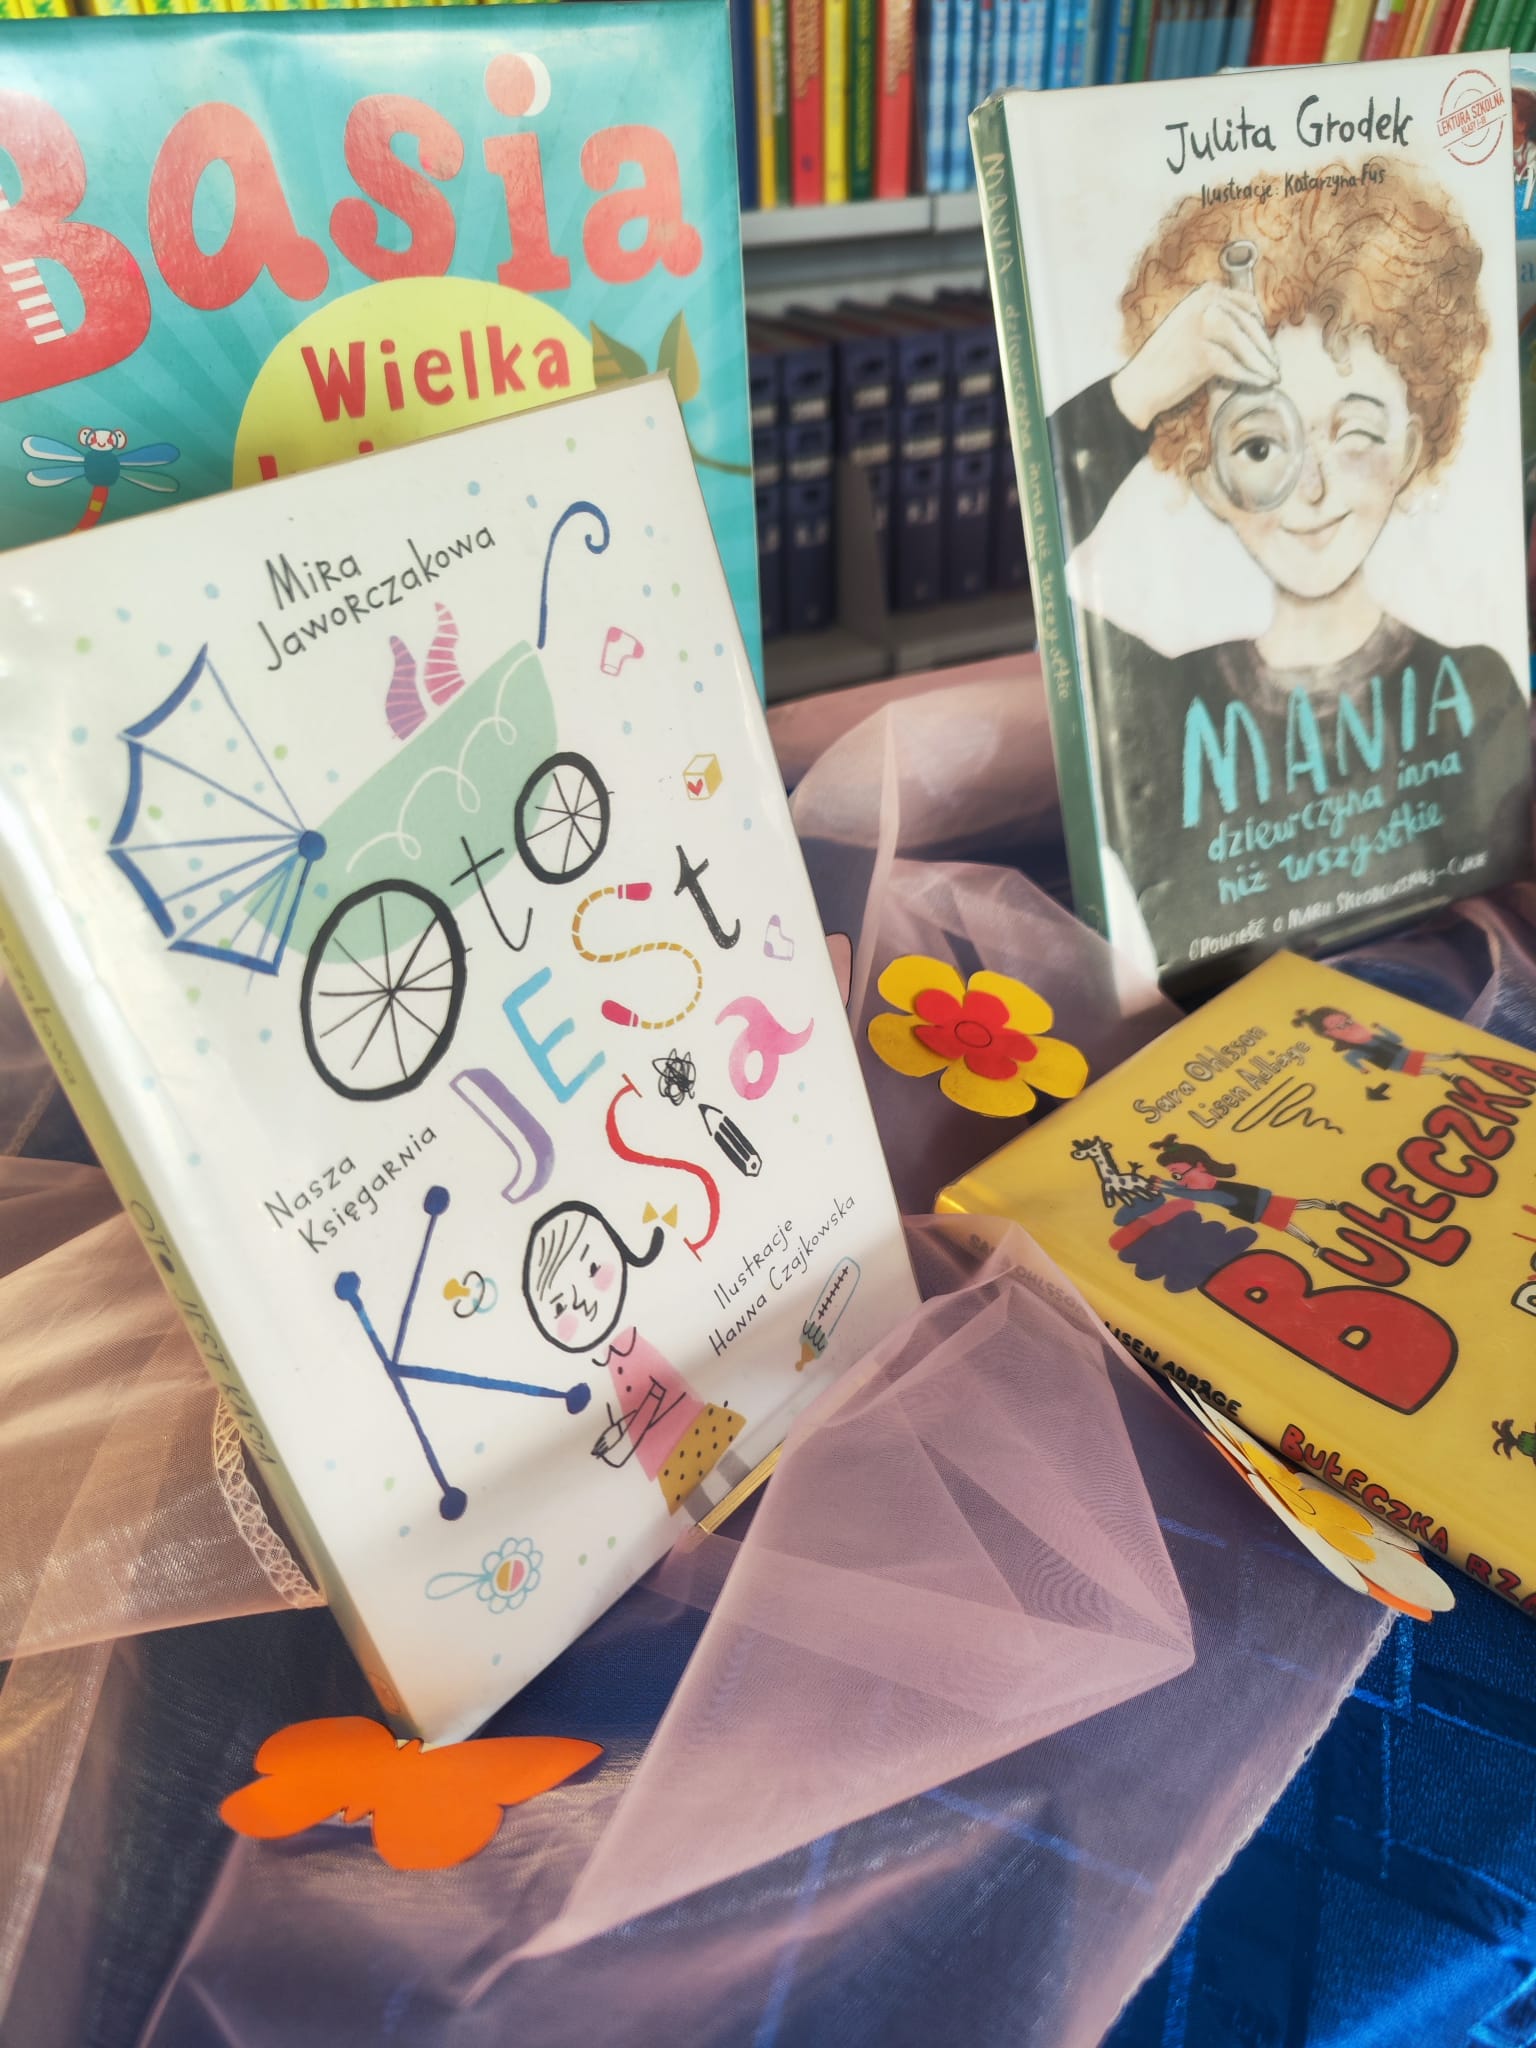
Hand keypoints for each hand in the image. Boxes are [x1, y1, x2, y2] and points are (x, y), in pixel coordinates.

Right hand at [1110, 283, 1278, 433]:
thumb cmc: (1165, 361)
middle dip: (1265, 347)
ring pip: (1244, 345)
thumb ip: (1218, 319)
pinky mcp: (1203, 354)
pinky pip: (1235, 366)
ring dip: (1261, 363)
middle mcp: (1203, 305)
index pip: (1245, 304)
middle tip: (1274, 363)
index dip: (1260, 325)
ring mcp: (1203, 327)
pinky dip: (1250, 376)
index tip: (1266, 342)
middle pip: (1248, 325)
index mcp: (1202, 294)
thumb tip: (1256, 332)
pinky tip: (1260, 383)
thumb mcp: (1190, 325)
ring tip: (1272, 375)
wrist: (1139, 385)